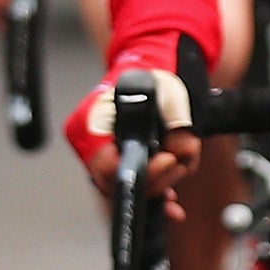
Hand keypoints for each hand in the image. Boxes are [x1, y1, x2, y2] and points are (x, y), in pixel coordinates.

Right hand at [67, 69, 199, 209]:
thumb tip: (181, 154)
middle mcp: (89, 142)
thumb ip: (179, 127)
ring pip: (126, 188)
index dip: (140, 171)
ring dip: (158, 185)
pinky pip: (131, 187)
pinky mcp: (115, 160)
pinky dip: (153, 194)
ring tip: (180, 162)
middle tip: (177, 162)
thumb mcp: (174, 95)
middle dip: (154, 180)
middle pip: (114, 184)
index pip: (105, 166)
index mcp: (91, 123)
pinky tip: (172, 205)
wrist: (155, 64)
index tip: (167, 160)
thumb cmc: (159, 73)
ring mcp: (100, 154)